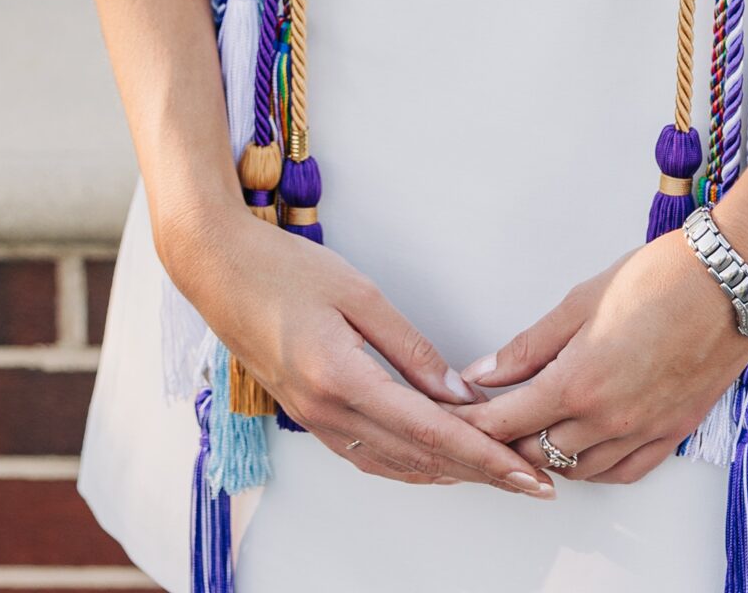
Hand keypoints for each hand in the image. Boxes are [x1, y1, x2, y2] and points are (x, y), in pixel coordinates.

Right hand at [175, 208, 557, 498]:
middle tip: (531, 480)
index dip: (483, 455)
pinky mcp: (307, 417)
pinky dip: (412, 464)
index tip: (524, 471)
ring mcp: (314, 421)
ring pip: (395, 466)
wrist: (216, 270)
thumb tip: (457, 392)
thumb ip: (410, 347)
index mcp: (342, 379)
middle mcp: (328, 413)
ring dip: (449, 473)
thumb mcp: (358, 292)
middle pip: (419, 459)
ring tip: (497, 473)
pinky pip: (369, 457)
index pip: (430, 431)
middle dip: (480, 473)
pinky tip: (438, 460)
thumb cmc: (284, 268)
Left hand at [450, 233, 747, 483]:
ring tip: (533, 433)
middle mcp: (608, 419)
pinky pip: (623, 472)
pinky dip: (595, 468)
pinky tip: (584, 451)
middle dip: (508, 441)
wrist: (729, 281)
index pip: (509, 421)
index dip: (477, 422)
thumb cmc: (660, 277)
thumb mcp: (581, 301)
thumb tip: (487, 371)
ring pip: (578, 470)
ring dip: (550, 457)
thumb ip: (530, 345)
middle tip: (492, 421)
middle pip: (538, 453)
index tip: (459, 416)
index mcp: (578, 382)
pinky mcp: (672, 433)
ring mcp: (642, 432)